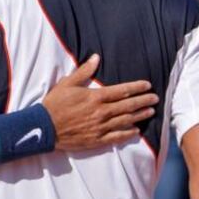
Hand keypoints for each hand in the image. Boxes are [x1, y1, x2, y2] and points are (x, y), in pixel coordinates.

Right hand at [42, 54, 158, 150]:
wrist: (43, 128)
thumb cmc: (54, 104)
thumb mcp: (66, 84)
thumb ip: (83, 71)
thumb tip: (96, 58)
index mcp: (95, 97)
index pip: (122, 90)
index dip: (136, 87)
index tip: (147, 85)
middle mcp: (101, 112)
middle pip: (128, 105)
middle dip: (143, 100)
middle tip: (155, 98)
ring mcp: (100, 127)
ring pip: (125, 120)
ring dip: (139, 115)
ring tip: (150, 112)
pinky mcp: (96, 139)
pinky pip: (116, 136)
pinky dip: (127, 133)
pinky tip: (136, 130)